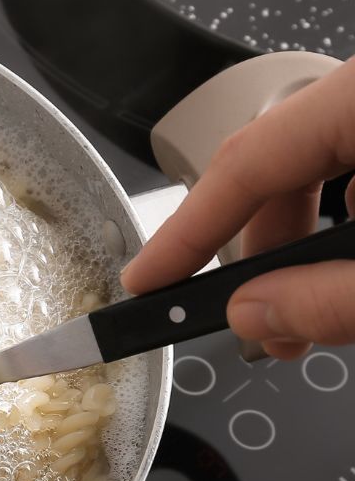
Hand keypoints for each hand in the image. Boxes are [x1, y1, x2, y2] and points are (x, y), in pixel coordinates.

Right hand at [122, 57, 354, 359]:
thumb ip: (330, 300)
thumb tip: (252, 313)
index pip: (248, 160)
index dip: (186, 229)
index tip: (145, 279)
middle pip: (281, 165)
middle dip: (256, 253)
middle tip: (249, 320)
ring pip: (323, 171)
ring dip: (301, 249)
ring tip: (309, 317)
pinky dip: (342, 230)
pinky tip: (348, 279)